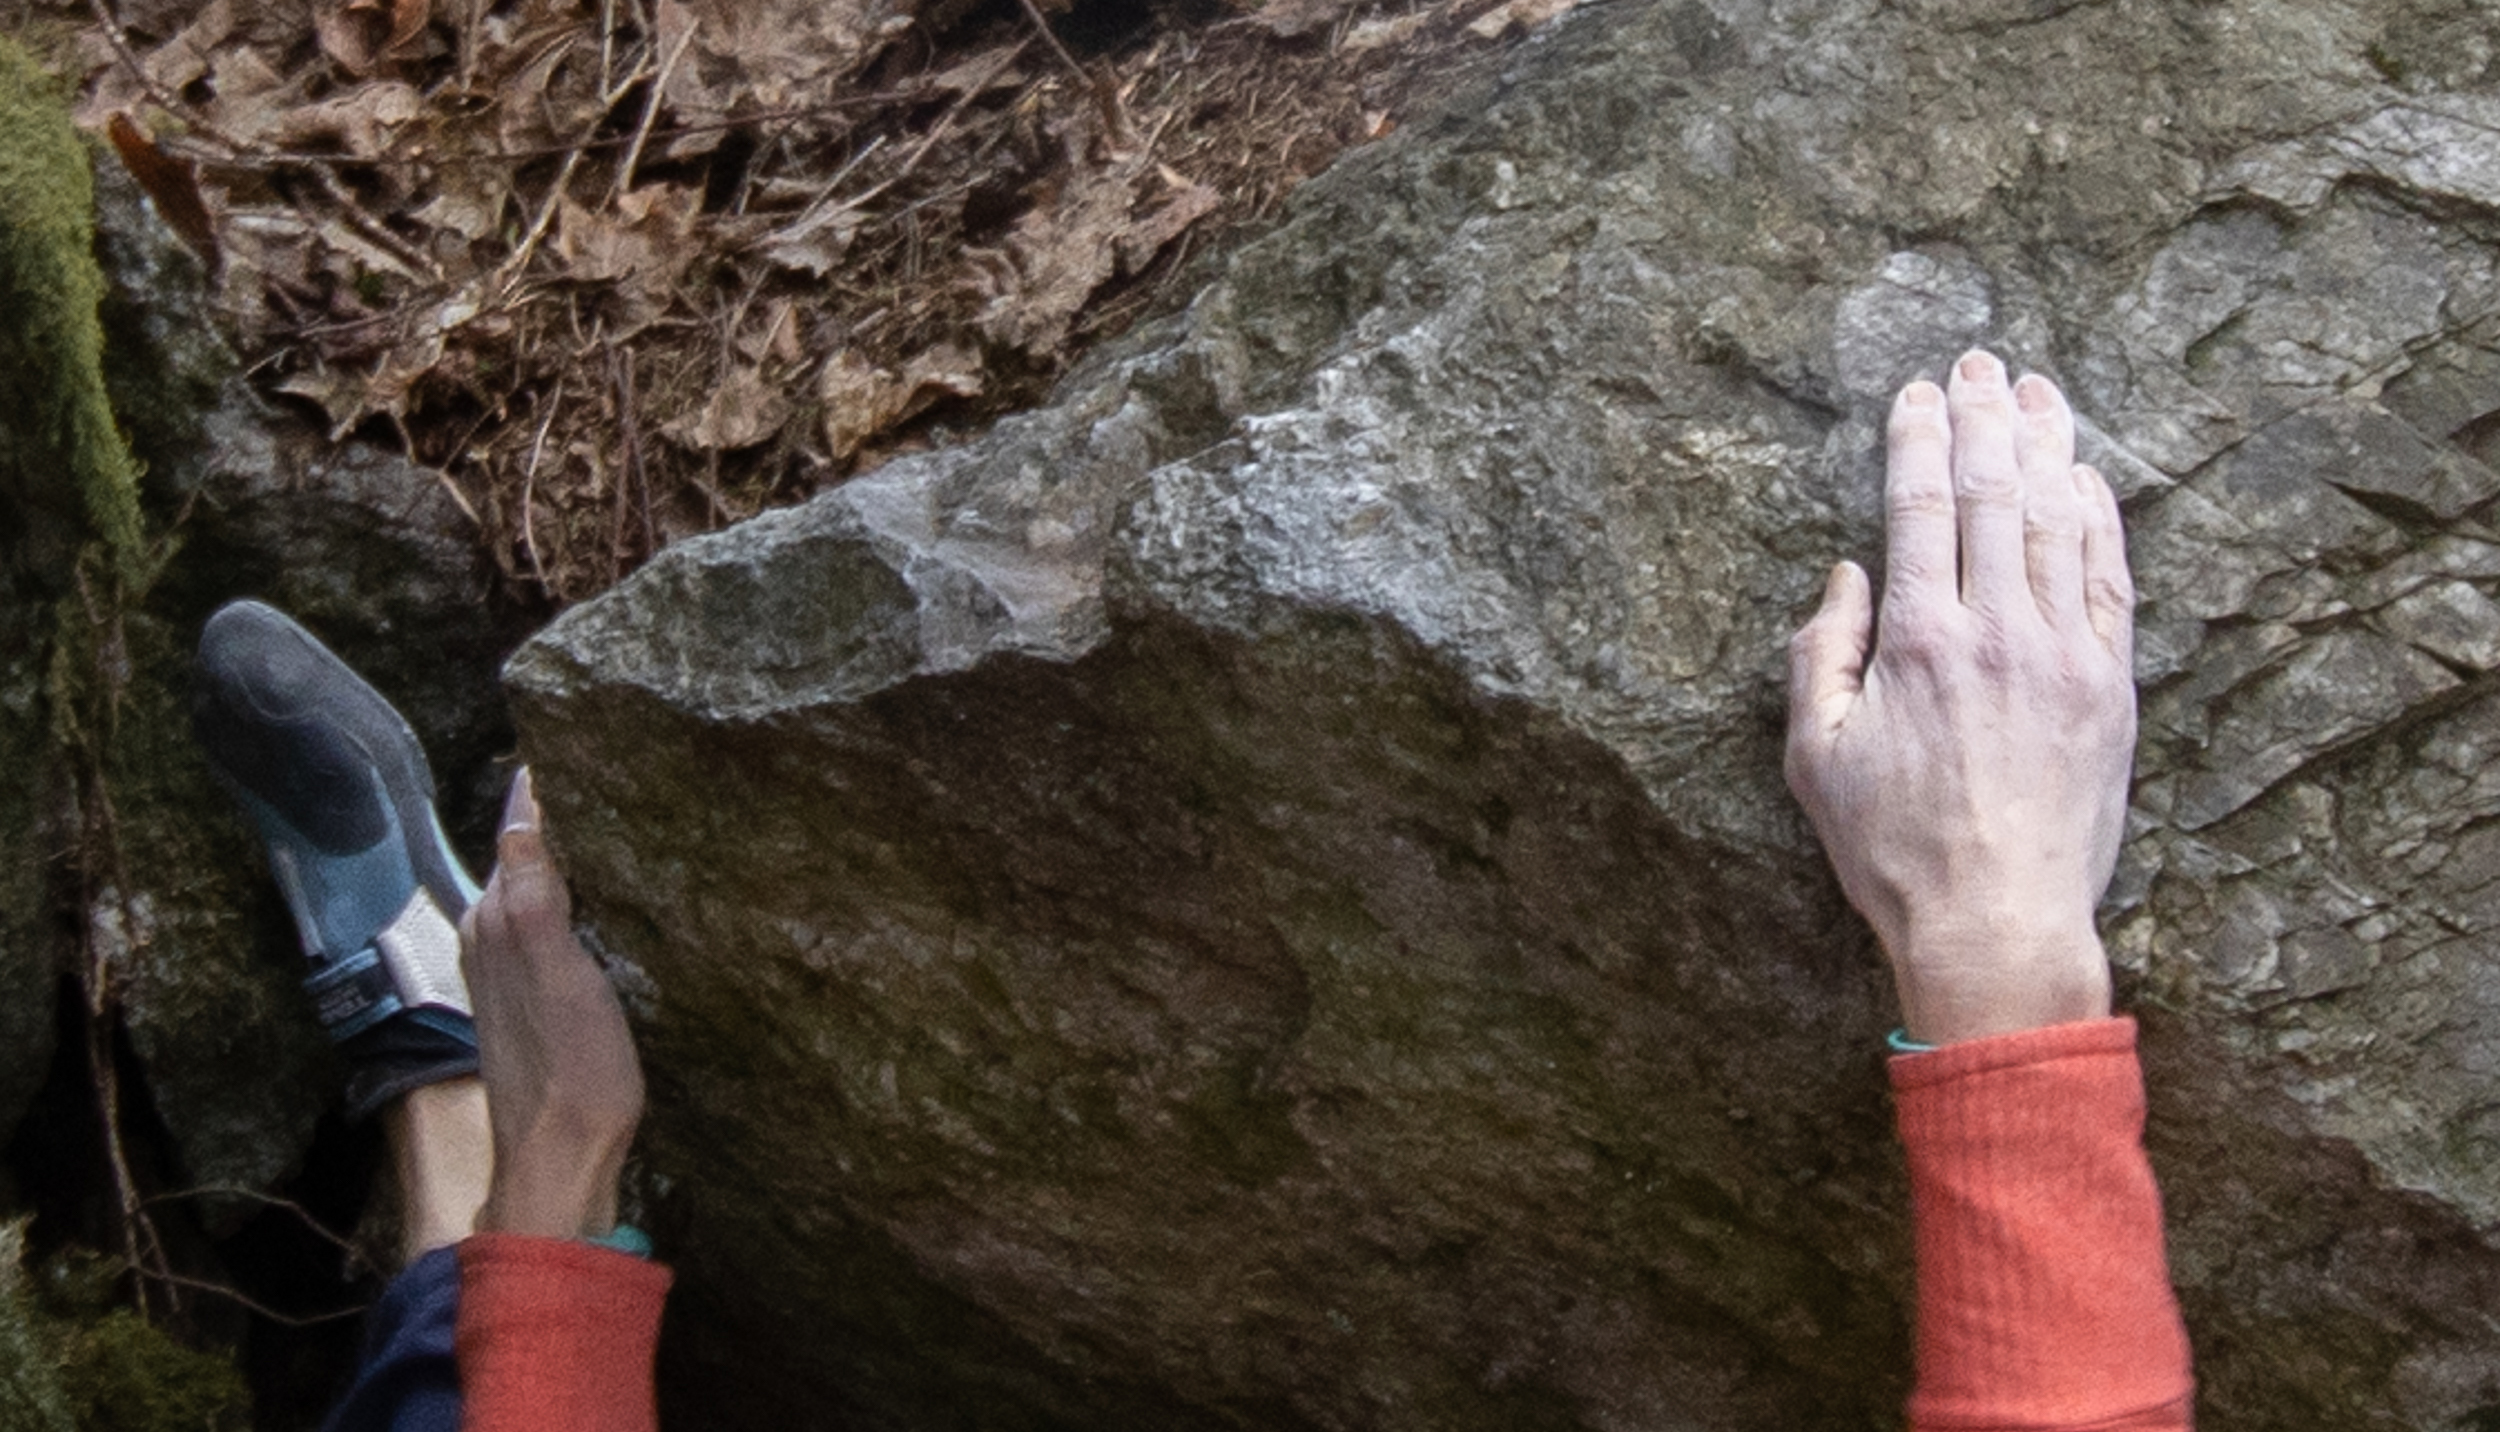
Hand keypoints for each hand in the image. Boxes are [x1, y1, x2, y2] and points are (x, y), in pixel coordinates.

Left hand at [460, 768, 644, 1238]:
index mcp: (496, 924)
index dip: (544, 793)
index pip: (517, 834)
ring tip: (606, 822)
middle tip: (604, 771)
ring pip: (533, 892)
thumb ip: (537, 898)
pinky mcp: (533, 1002)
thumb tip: (522, 819)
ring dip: (563, 859)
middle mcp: (491, 942)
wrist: (561, 1159)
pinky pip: (546, 926)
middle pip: (521, 858)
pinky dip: (570, 900)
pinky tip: (600, 901)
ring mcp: (509, 975)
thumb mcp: (563, 975)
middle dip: (553, 817)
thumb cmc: (572, 1071)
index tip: (576, 748)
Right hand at [1785, 351, 2136, 1045]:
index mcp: (1917, 641)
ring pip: (2059, 520)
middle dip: (1983, 418)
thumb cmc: (1891, 850)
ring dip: (2046, 446)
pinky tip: (2087, 478)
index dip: (1919, 439)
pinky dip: (2099, 518)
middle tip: (1979, 361)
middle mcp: (1996, 630)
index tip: (1918, 392)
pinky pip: (2110, 579)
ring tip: (2036, 391)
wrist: (1997, 922)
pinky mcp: (2110, 687)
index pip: (1921, 507)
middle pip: (1995, 493)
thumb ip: (1819, 654)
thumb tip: (1846, 576)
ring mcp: (2064, 654)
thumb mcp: (1812, 757)